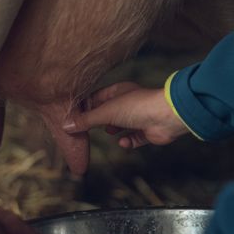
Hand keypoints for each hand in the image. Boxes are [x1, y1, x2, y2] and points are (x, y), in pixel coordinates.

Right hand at [63, 82, 188, 147]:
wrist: (167, 117)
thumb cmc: (137, 107)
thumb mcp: (106, 112)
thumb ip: (86, 120)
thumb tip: (66, 126)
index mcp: (118, 91)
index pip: (96, 97)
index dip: (85, 106)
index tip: (73, 117)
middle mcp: (128, 102)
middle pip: (107, 112)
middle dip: (97, 120)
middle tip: (84, 129)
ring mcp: (139, 116)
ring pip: (121, 125)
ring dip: (114, 130)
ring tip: (109, 132)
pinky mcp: (147, 130)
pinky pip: (134, 137)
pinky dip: (128, 141)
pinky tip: (124, 142)